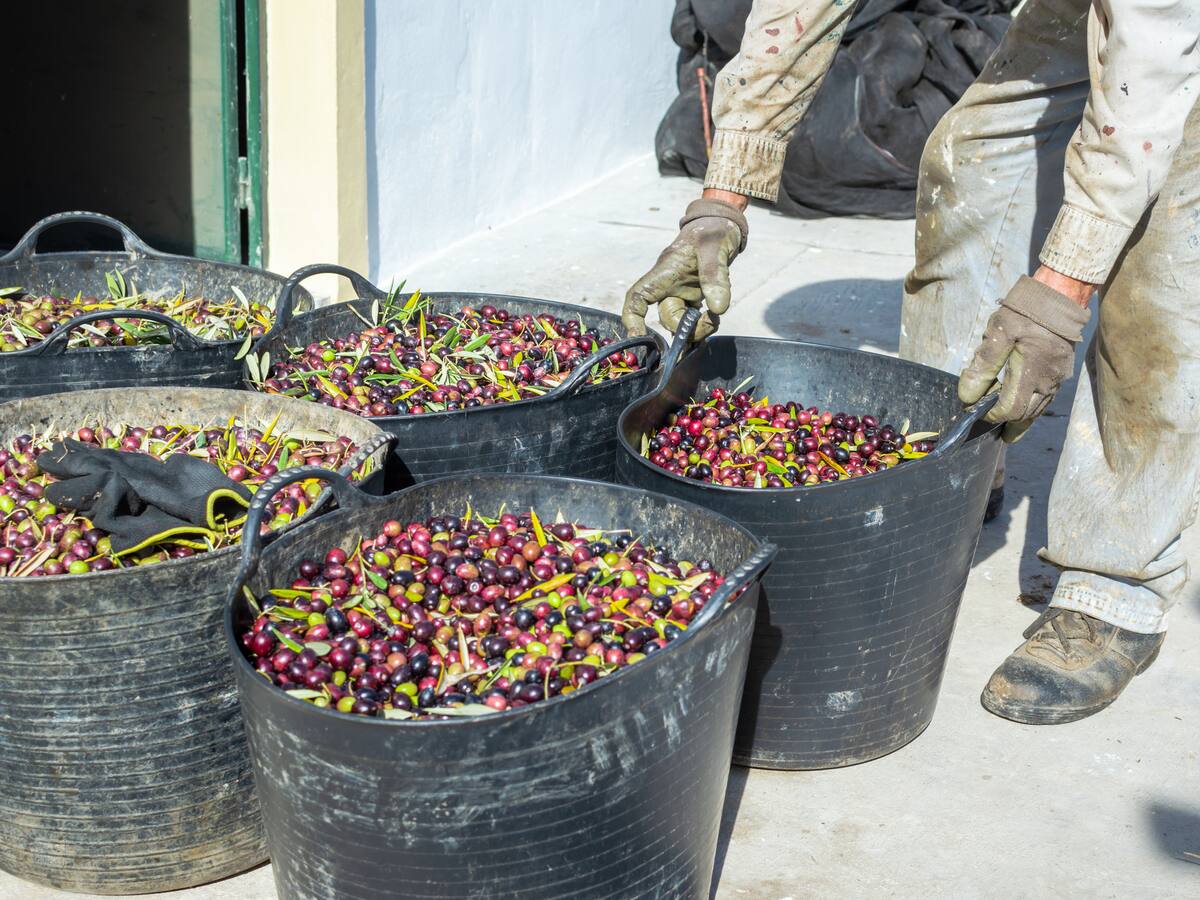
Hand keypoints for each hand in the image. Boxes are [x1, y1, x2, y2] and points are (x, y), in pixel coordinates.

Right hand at [622, 193, 747, 341]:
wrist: (723, 224)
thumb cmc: (713, 230)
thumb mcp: (714, 248)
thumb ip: (715, 277)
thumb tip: (718, 309)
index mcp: (664, 273)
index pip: (638, 297)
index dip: (632, 318)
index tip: (639, 336)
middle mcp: (669, 286)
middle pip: (666, 317)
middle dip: (684, 328)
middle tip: (710, 321)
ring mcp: (682, 292)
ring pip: (680, 322)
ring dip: (696, 328)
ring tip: (715, 318)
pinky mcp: (695, 296)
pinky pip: (693, 319)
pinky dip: (702, 326)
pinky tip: (714, 319)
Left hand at [958, 269, 1092, 441]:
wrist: (1060, 295)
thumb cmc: (1026, 312)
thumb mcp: (998, 333)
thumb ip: (983, 366)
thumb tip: (967, 396)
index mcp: (1031, 373)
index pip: (1010, 409)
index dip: (991, 415)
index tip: (975, 408)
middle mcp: (1048, 381)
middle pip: (1026, 416)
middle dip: (1005, 422)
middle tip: (987, 424)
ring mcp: (1058, 378)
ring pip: (1038, 410)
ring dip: (1019, 418)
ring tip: (1002, 423)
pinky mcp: (1062, 372)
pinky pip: (1046, 398)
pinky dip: (1031, 406)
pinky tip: (1020, 404)